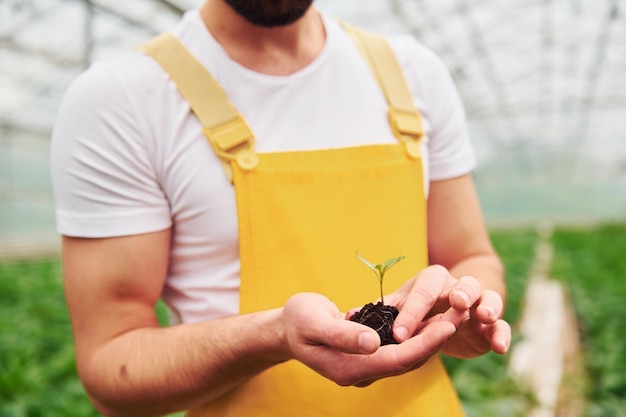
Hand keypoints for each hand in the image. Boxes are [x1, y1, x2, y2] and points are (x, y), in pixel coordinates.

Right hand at [281, 292, 459, 386]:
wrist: (286, 328)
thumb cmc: (297, 321)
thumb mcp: (314, 322)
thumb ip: (343, 334)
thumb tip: (374, 343)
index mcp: (348, 368)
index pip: (396, 360)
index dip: (424, 344)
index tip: (448, 325)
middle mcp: (361, 372)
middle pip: (408, 361)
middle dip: (437, 339)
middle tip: (463, 314)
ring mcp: (366, 366)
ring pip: (407, 356)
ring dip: (432, 337)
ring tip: (455, 314)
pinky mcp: (369, 355)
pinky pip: (400, 349)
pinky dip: (418, 335)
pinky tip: (433, 318)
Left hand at [386, 265, 510, 357]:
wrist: (449, 313)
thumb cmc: (419, 309)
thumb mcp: (402, 308)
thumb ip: (383, 311)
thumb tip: (349, 315)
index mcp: (430, 282)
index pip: (420, 292)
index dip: (410, 313)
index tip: (399, 335)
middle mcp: (456, 288)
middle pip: (461, 285)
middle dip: (459, 293)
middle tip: (457, 303)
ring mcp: (477, 304)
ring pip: (487, 298)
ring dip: (487, 305)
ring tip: (485, 315)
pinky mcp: (490, 324)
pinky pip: (501, 325)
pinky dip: (502, 333)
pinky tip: (499, 346)